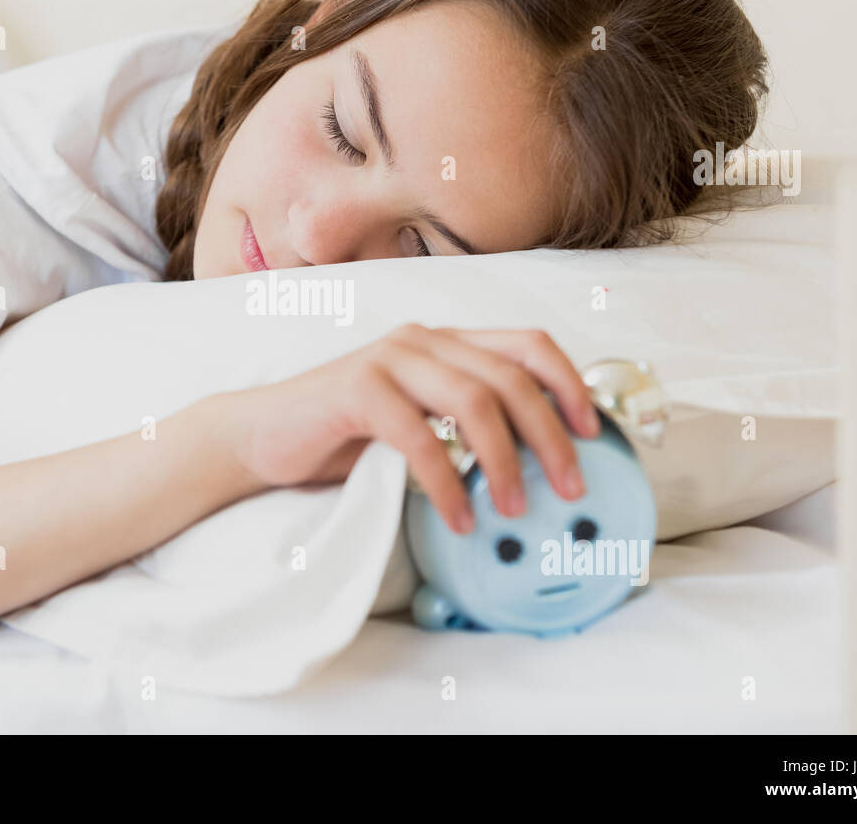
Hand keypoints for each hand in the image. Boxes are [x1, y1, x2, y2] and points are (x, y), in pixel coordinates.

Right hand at [220, 324, 600, 533]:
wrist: (263, 435)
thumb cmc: (345, 435)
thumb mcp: (418, 422)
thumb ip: (463, 424)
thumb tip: (535, 464)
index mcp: (445, 343)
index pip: (527, 343)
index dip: (569, 383)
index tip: (594, 433)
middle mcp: (423, 340)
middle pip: (510, 377)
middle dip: (550, 436)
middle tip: (570, 489)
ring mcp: (388, 359)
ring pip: (473, 400)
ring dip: (504, 461)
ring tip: (512, 510)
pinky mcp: (356, 388)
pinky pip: (417, 435)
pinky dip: (445, 481)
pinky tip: (456, 516)